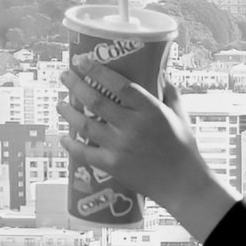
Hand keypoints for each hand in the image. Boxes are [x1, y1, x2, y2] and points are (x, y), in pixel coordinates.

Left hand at [56, 59, 206, 208]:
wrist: (183, 184)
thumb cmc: (184, 150)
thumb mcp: (181, 116)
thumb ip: (170, 93)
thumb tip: (161, 74)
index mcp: (151, 110)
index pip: (119, 84)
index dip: (97, 70)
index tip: (82, 60)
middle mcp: (133, 126)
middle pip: (96, 100)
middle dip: (75, 84)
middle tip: (65, 76)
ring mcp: (120, 146)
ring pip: (84, 124)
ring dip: (68, 112)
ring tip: (61, 104)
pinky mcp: (113, 165)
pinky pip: (84, 152)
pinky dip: (71, 145)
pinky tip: (64, 138)